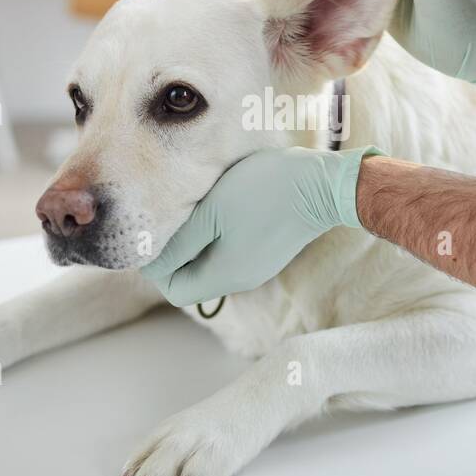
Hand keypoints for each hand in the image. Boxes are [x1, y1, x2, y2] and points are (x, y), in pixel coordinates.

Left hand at [142, 145, 379, 307]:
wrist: (324, 184)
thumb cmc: (266, 192)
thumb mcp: (212, 212)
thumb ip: (180, 242)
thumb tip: (150, 262)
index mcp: (225, 275)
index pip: (175, 291)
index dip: (157, 268)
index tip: (154, 235)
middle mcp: (241, 279)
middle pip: (192, 279)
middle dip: (175, 253)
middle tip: (169, 217)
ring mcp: (257, 265)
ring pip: (211, 263)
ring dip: (196, 242)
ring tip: (194, 209)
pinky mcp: (267, 250)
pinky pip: (230, 252)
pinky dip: (216, 236)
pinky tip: (219, 208)